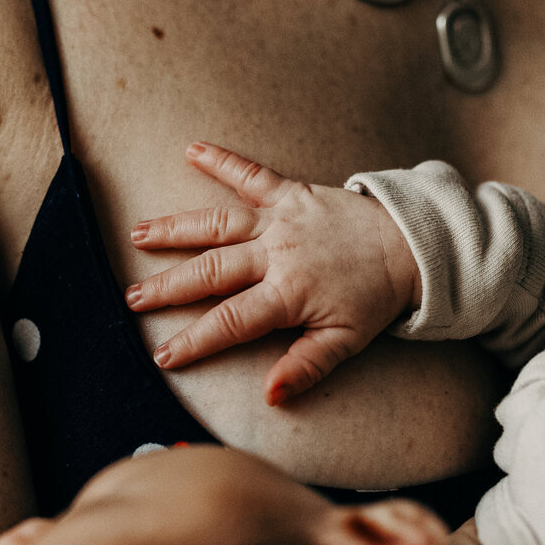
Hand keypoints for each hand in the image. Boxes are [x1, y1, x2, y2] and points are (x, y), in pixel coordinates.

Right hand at [126, 143, 420, 405]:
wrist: (412, 244)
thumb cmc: (377, 295)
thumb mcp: (347, 342)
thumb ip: (306, 367)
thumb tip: (271, 395)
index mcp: (289, 293)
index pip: (231, 321)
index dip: (194, 339)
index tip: (162, 355)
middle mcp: (277, 253)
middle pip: (212, 271)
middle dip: (168, 286)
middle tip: (132, 298)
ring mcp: (282, 219)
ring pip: (218, 223)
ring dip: (176, 229)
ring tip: (138, 234)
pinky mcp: (292, 192)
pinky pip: (252, 174)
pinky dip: (223, 161)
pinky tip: (192, 150)